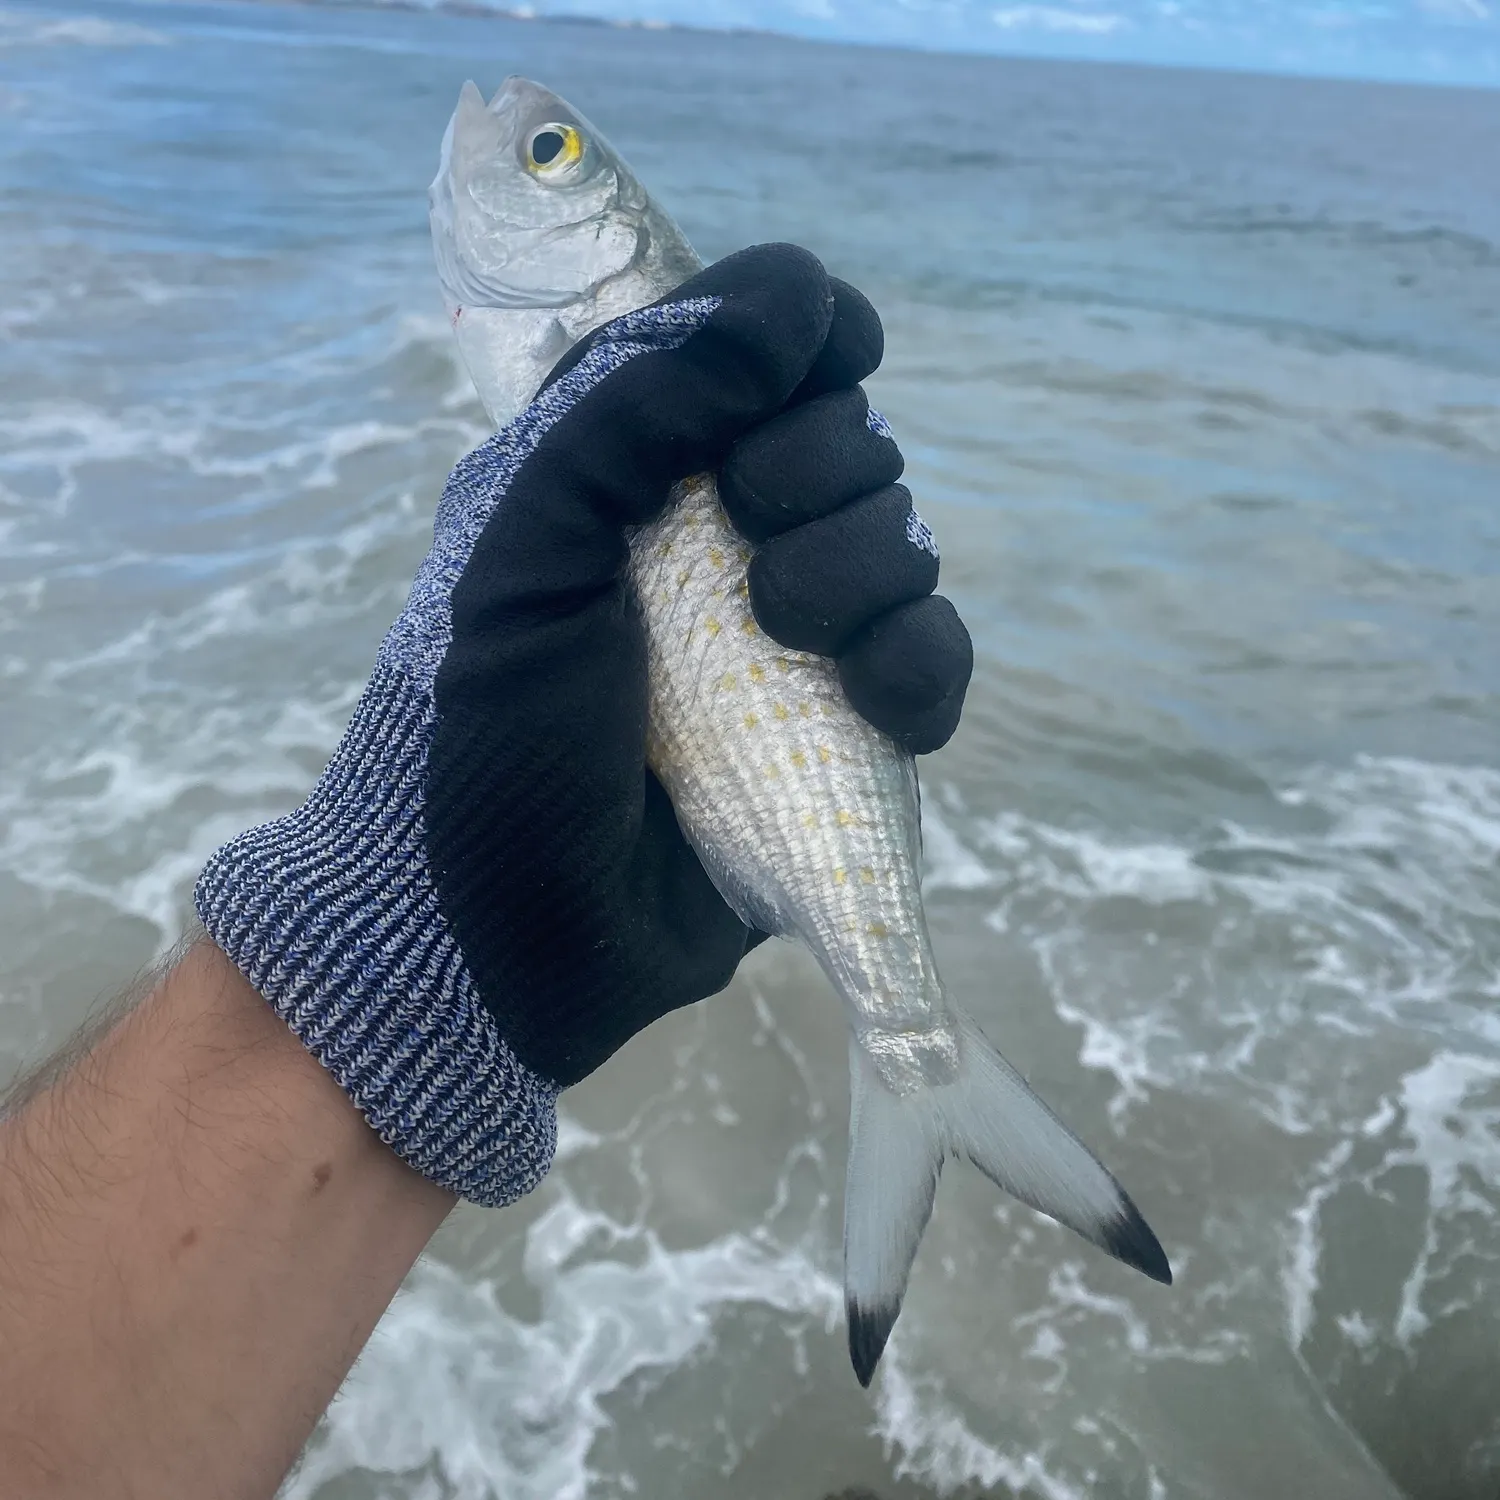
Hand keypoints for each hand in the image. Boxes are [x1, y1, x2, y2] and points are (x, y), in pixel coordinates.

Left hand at [196, 245, 971, 1207]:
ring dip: (867, 572)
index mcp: (630, 470)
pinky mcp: (831, 735)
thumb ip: (637, 407)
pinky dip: (922, 669)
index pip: (757, 350)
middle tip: (754, 542)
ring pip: (900, 544)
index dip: (806, 336)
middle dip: (823, 474)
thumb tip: (793, 295)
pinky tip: (878, 700)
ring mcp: (781, 641)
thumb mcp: (525, 550)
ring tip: (787, 633)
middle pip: (846, 437)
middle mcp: (715, 539)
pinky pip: (930, 664)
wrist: (492, 937)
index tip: (825, 354)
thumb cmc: (479, 732)